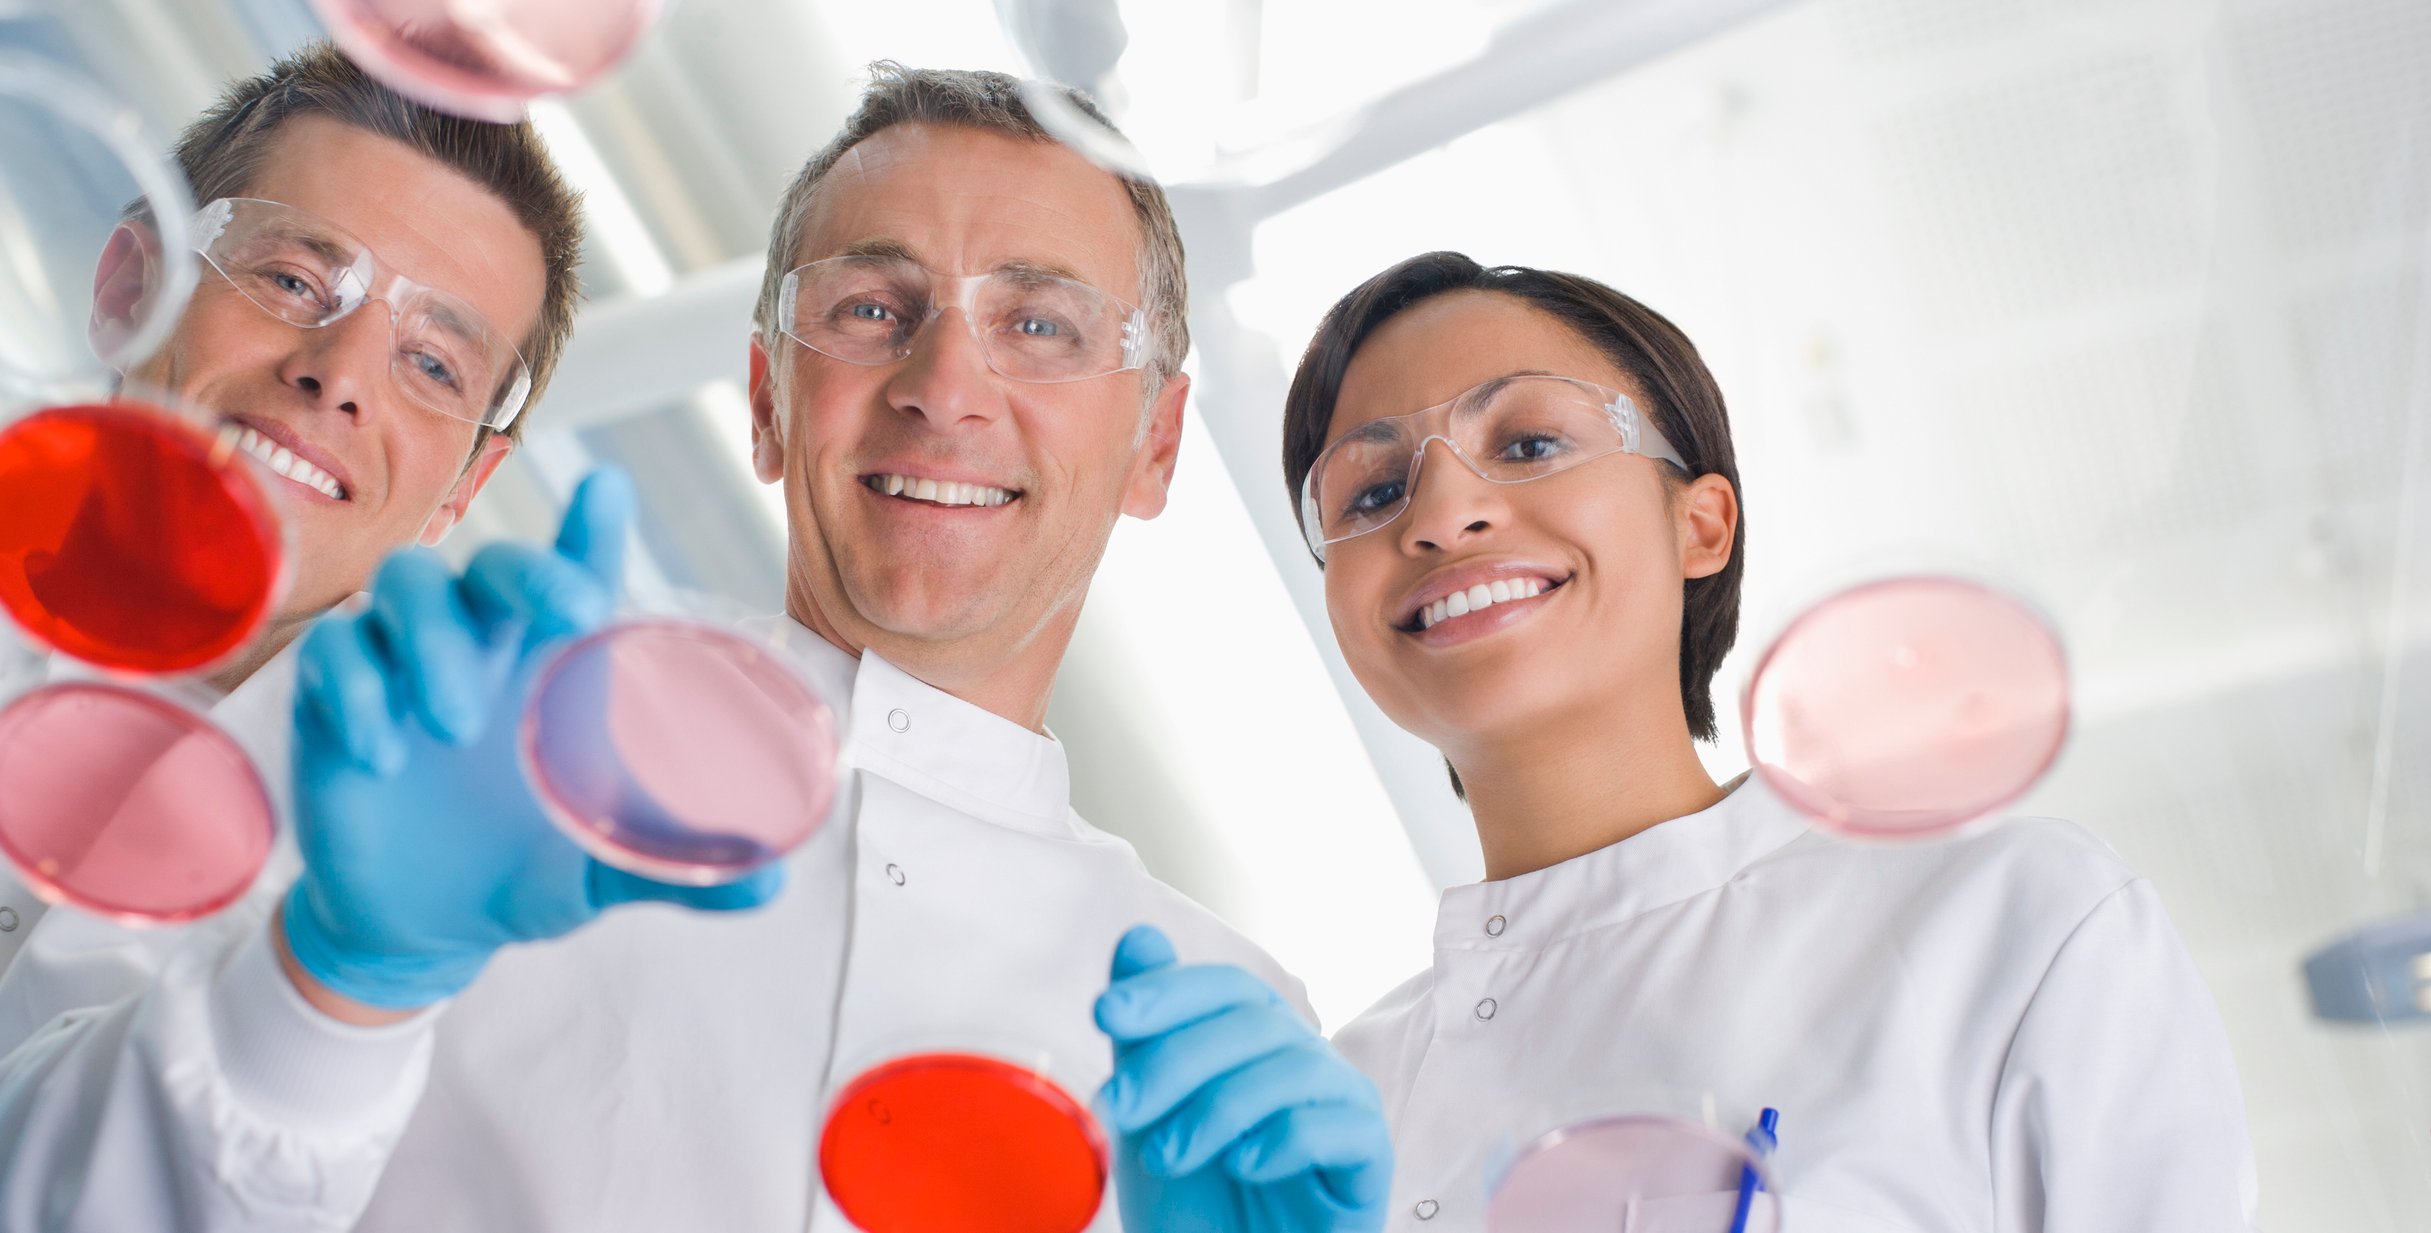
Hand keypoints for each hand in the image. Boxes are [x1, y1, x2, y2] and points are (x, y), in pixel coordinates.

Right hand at [282, 469, 782, 1011]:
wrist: (425, 930)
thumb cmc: (524, 869)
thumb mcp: (602, 872)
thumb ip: (679, 868)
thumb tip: (774, 886)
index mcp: (554, 663)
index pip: (577, 573)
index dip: (590, 527)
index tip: (609, 490)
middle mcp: (483, 644)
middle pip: (494, 564)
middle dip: (529, 573)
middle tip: (569, 615)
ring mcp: (405, 662)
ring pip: (407, 586)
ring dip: (434, 639)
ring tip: (460, 722)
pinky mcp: (335, 696)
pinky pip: (333, 652)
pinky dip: (358, 691)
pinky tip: (384, 752)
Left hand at [1095, 926, 1392, 1232]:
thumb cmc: (1199, 1205)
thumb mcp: (1152, 1119)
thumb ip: (1146, 1035)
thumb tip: (1138, 940)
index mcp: (1257, 1043)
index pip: (1226, 986)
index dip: (1169, 989)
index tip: (1105, 1012)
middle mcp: (1306, 1062)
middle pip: (1256, 1022)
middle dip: (1176, 1059)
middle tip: (1119, 1105)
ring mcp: (1343, 1108)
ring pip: (1296, 1068)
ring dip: (1218, 1108)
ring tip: (1166, 1155)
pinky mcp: (1369, 1160)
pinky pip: (1343, 1127)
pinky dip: (1284, 1140)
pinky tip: (1242, 1166)